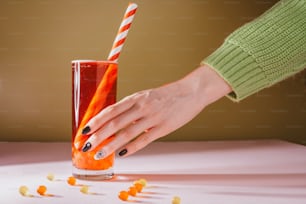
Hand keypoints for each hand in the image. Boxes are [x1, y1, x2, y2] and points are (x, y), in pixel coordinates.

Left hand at [79, 64, 230, 158]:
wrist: (191, 92)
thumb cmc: (167, 95)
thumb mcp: (147, 96)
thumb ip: (132, 107)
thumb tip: (117, 121)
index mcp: (136, 98)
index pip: (111, 110)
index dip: (96, 121)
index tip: (84, 130)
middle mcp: (141, 106)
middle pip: (115, 123)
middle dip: (97, 136)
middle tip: (85, 146)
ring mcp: (152, 117)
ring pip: (126, 133)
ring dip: (110, 145)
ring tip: (98, 154)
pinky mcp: (163, 127)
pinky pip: (144, 139)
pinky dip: (132, 148)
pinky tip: (122, 154)